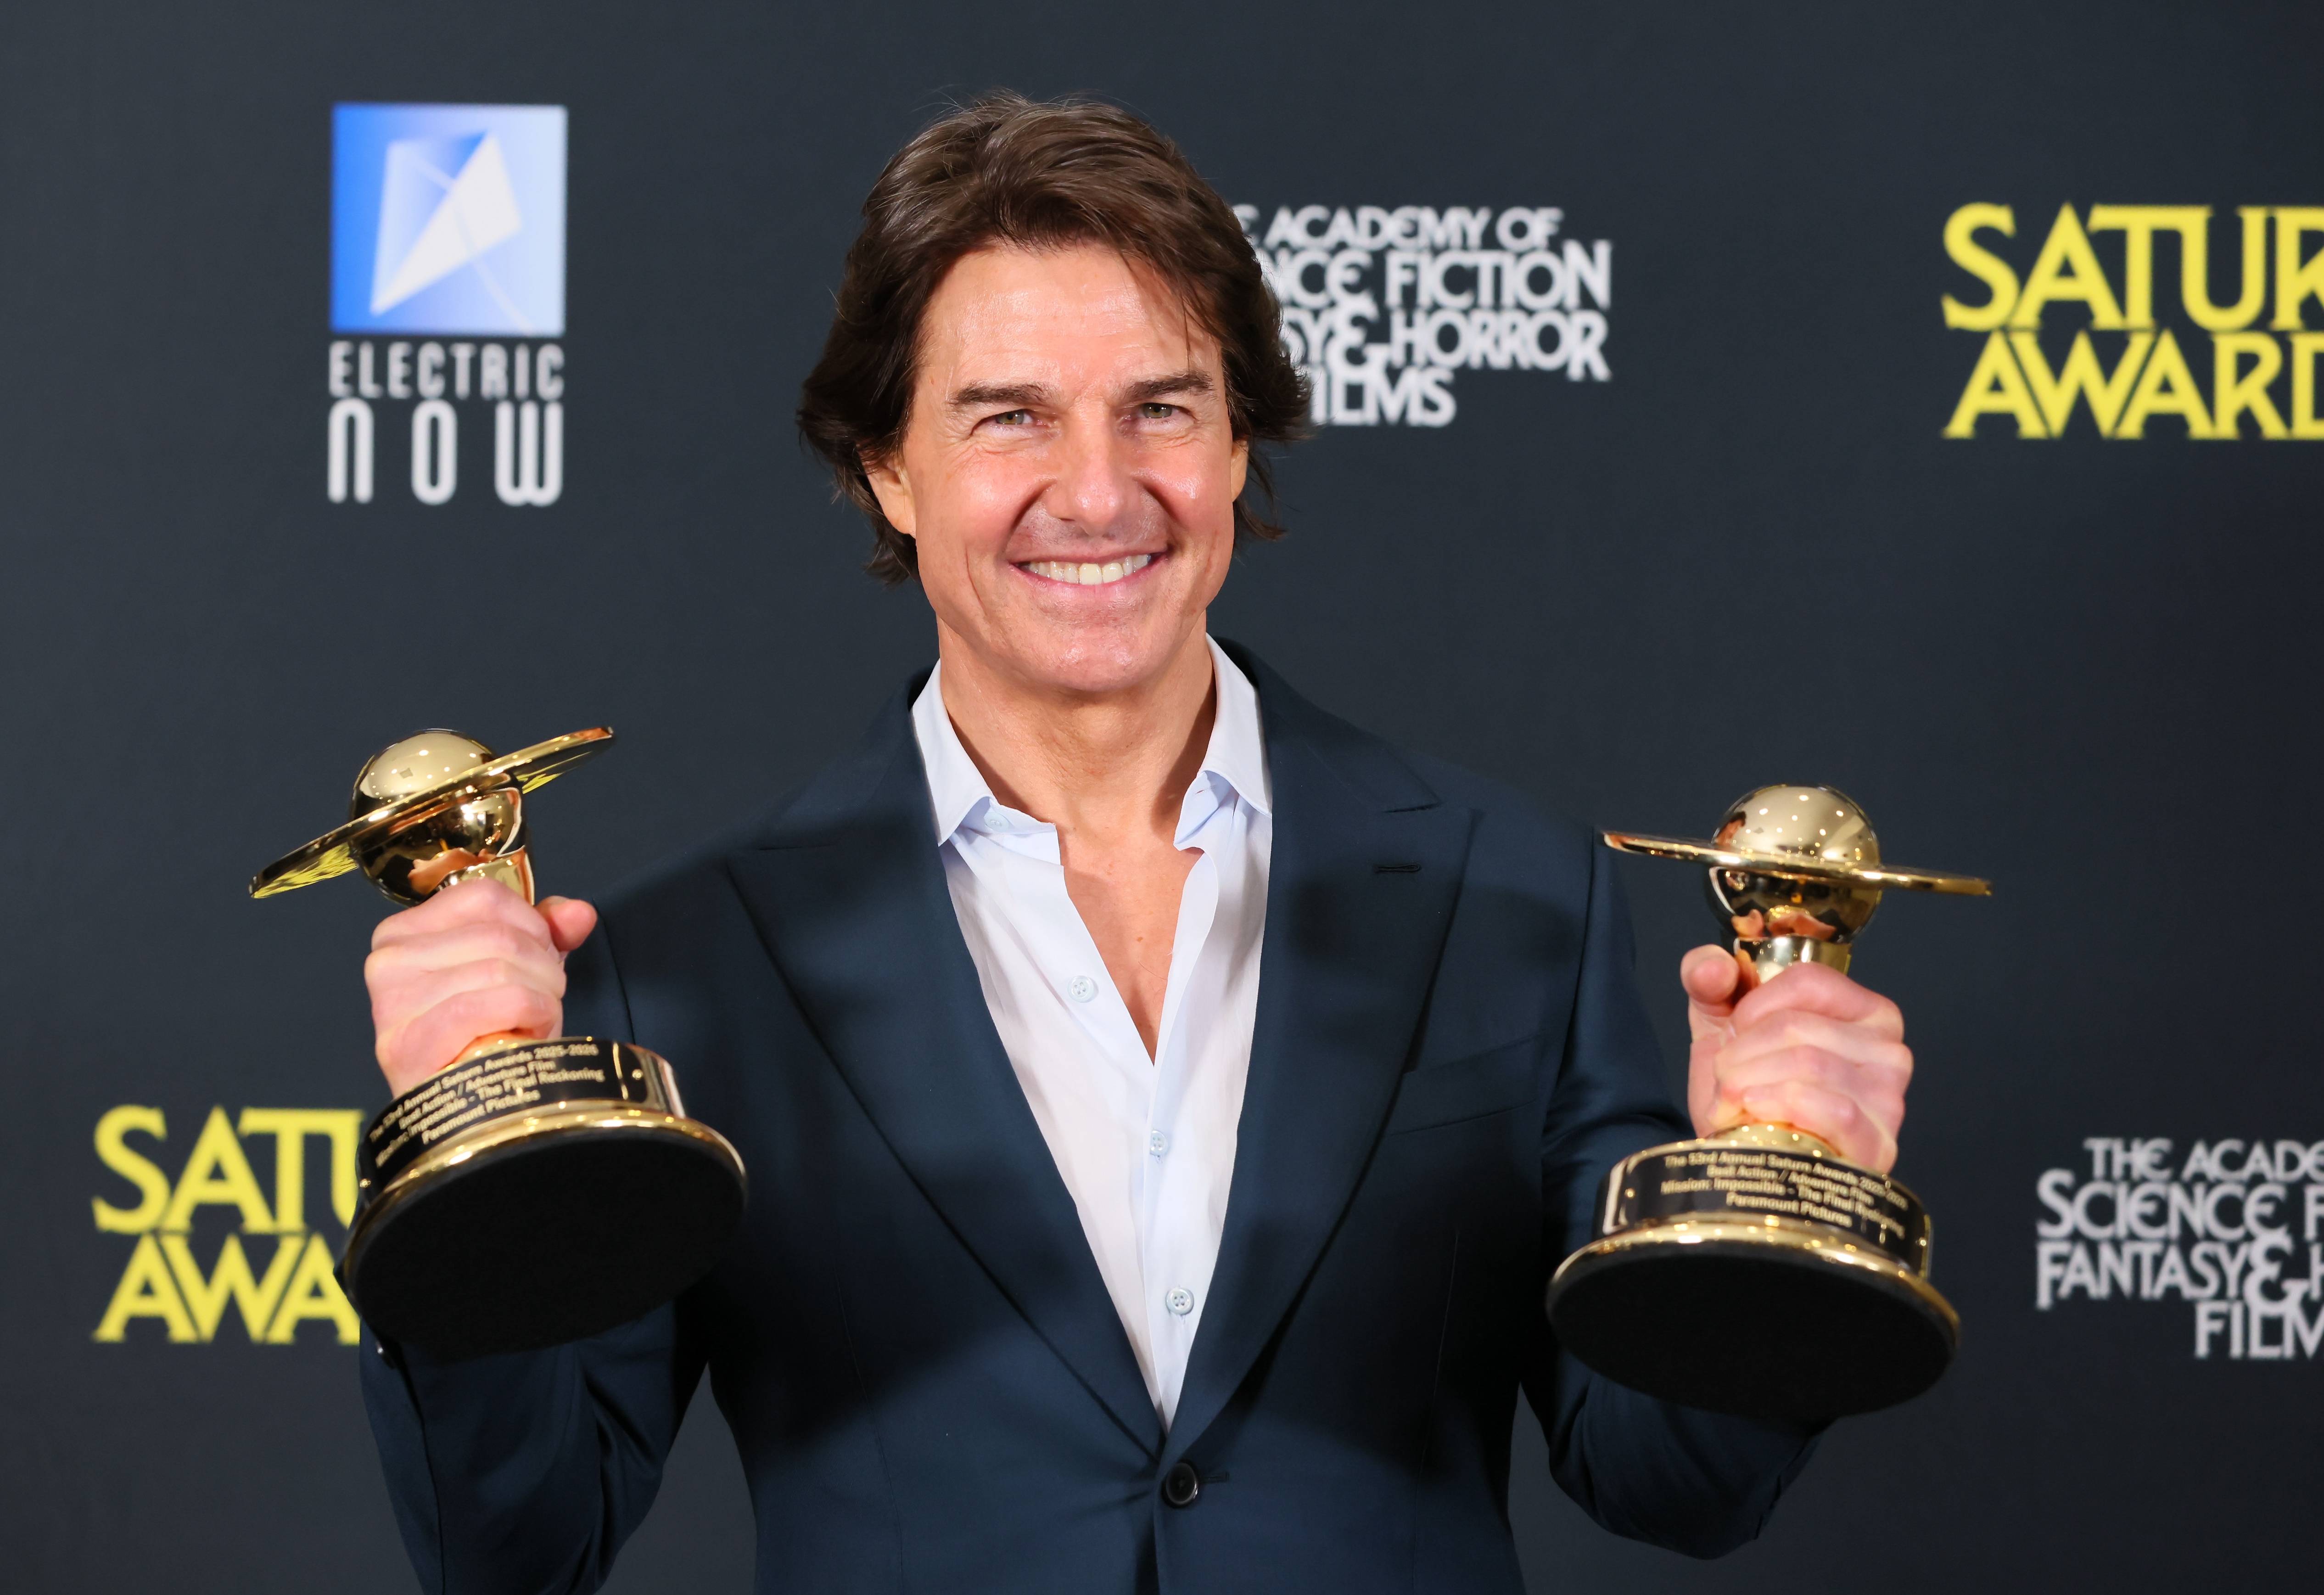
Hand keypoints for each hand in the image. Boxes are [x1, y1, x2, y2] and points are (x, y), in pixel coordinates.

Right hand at [364, 879, 598, 1096]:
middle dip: (542, 968)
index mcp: (402, 934)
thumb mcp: (516, 972)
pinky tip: (528, 1033)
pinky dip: (531, 1014)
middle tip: (539, 1001)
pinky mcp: (410, 1042)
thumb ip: (545, 933)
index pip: (486, 896)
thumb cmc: (486, 1038)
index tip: (537, 960)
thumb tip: (578, 913)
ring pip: (502, 965)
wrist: (466, 1113)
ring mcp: (392, 1003)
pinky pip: (498, 1001)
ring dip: (540, 996)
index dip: (532, 926)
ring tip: (530, 1024)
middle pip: (499, 933)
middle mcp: (388, 961)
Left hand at [1680, 947, 1911, 1172]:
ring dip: (1749, 1083)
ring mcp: (1889, 1098)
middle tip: (1728, 1079)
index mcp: (1863, 1011)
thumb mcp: (1722, 1026)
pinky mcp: (1878, 1143)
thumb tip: (1712, 969)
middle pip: (1797, 1025)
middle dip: (1741, 1053)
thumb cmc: (1747, 1094)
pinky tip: (1755, 1116)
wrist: (1750, 1165)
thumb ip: (1707, 979)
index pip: (1807, 981)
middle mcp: (1889, 1050)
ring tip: (1736, 1101)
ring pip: (1807, 1063)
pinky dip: (1778, 1108)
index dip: (1753, 1007)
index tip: (1735, 1034)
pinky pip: (1830, 1108)